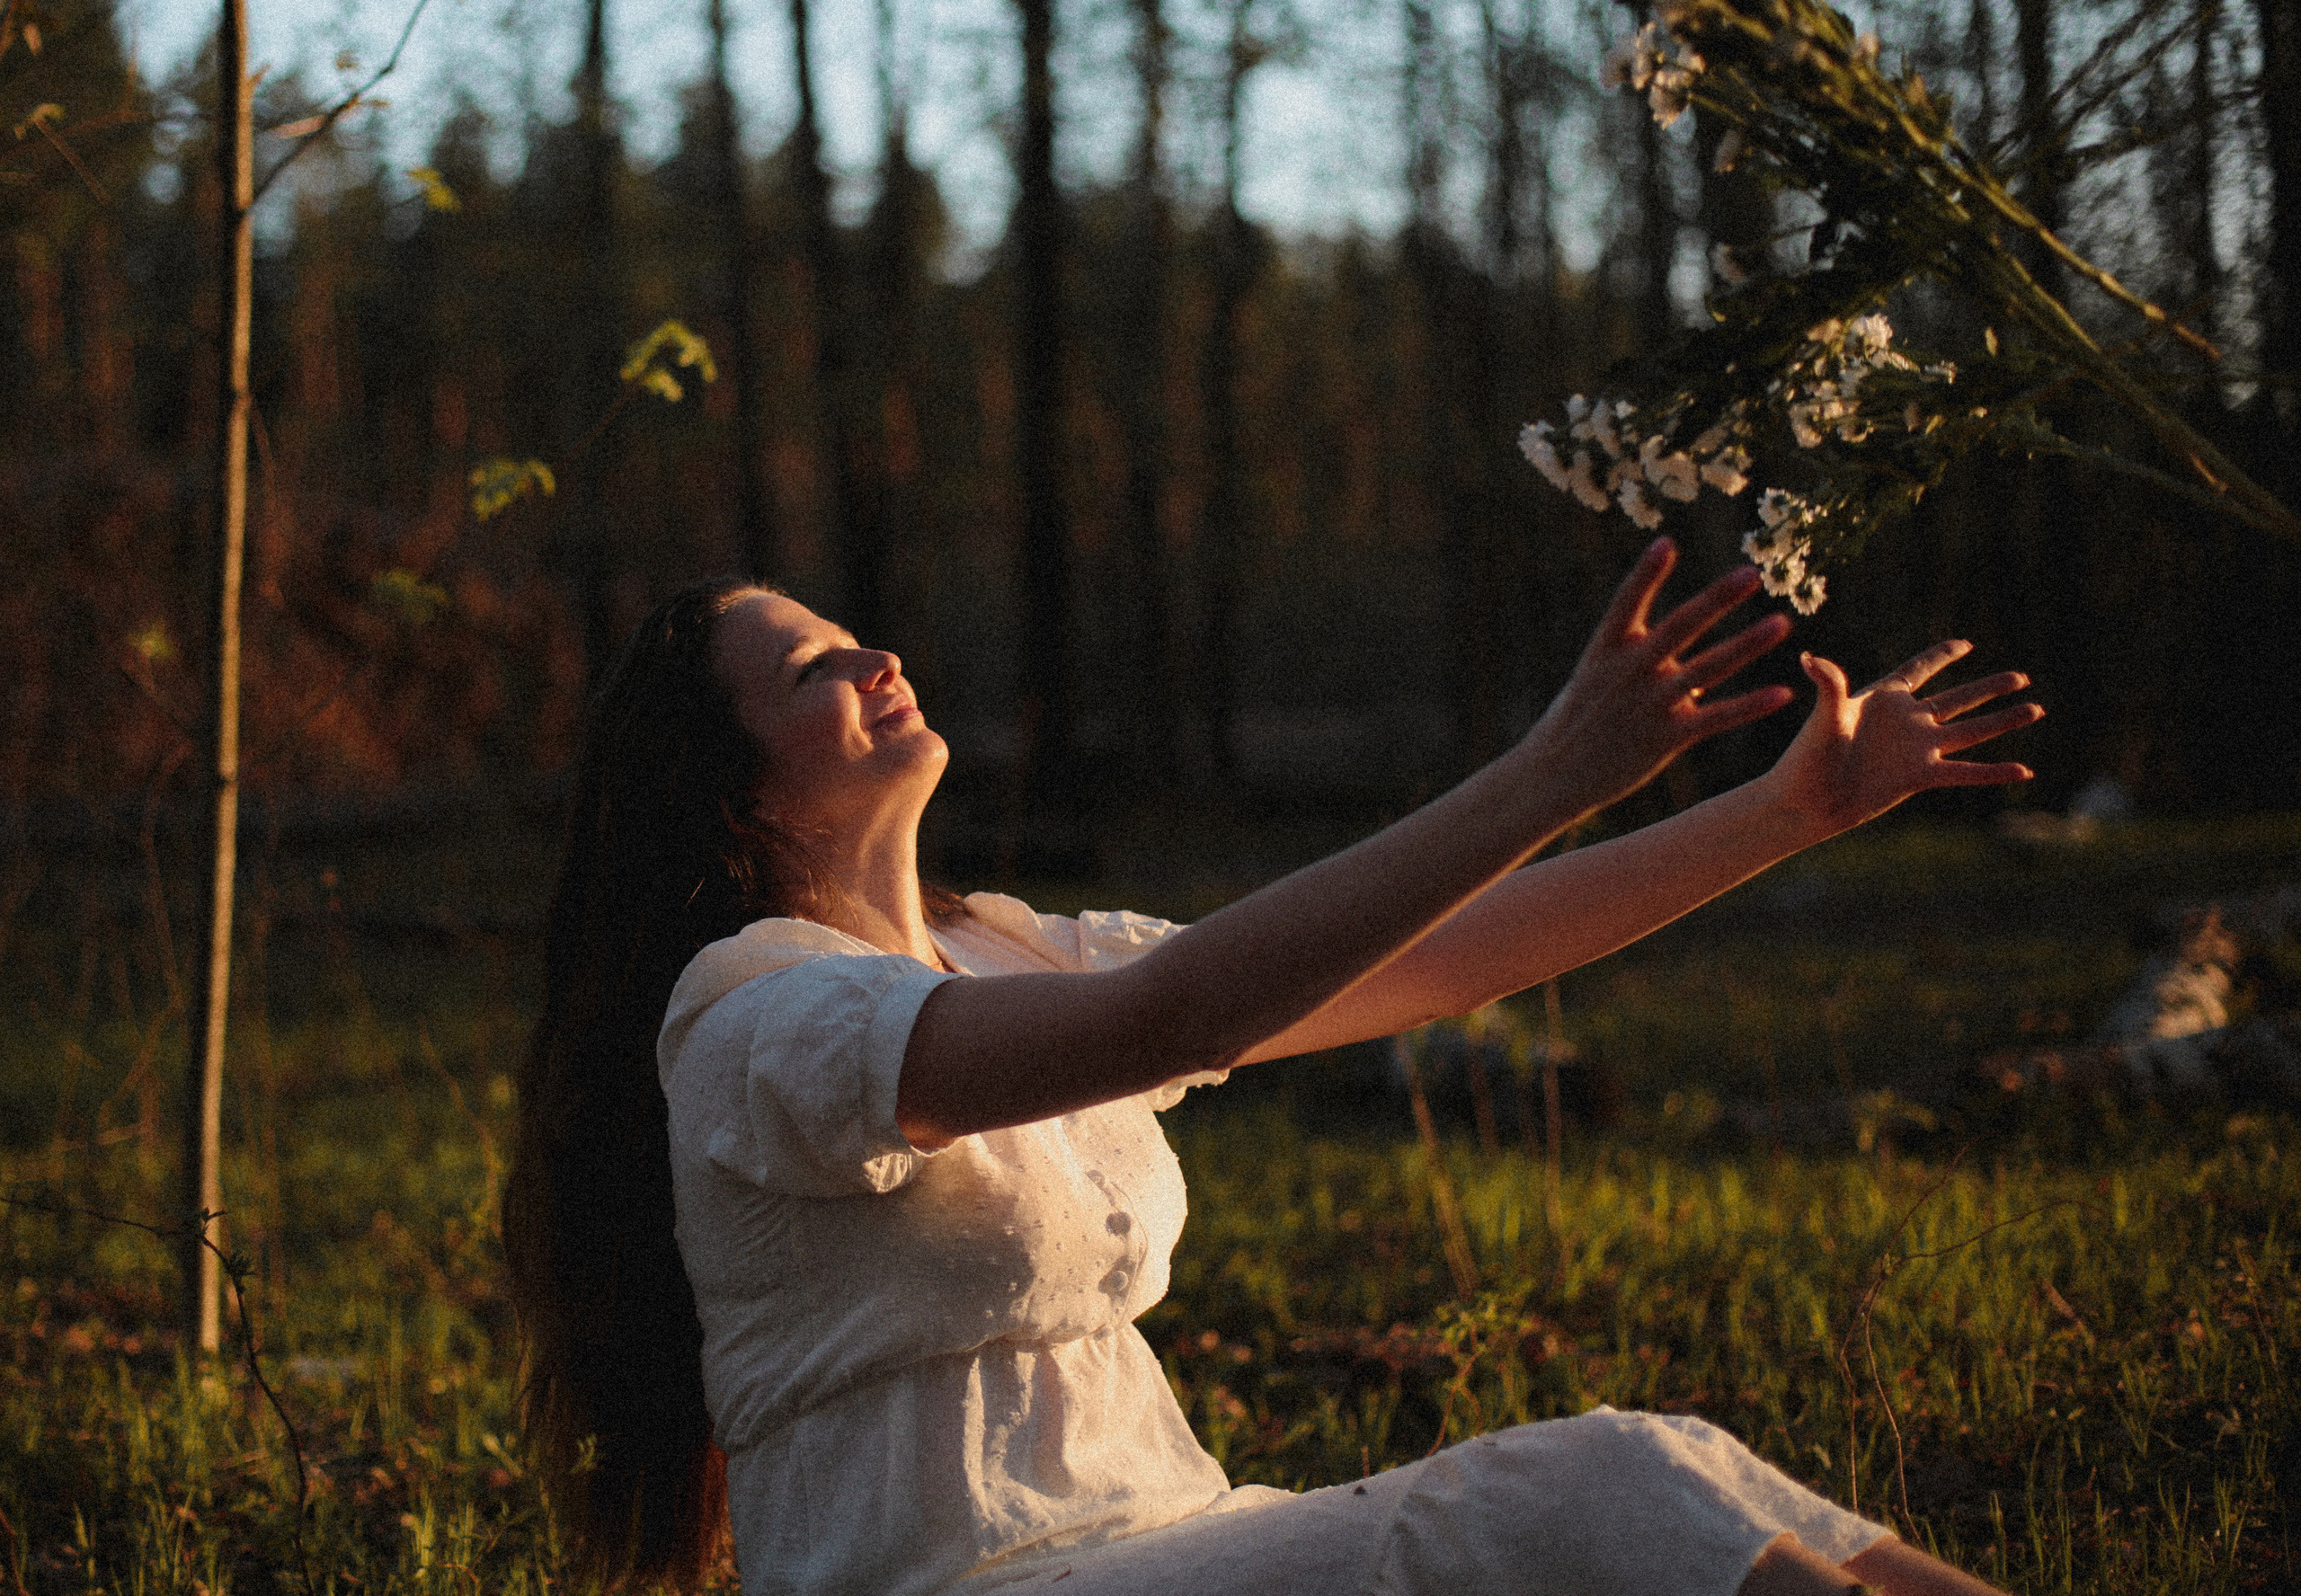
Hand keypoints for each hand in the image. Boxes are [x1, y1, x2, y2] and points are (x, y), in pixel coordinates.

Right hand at [1521, 537, 1795, 812]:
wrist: (1554, 773)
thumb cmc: (1575, 721)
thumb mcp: (1595, 680)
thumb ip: (1642, 664)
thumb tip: (1690, 666)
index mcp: (1606, 650)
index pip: (1627, 602)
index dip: (1646, 573)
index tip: (1666, 543)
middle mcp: (1630, 671)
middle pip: (1680, 627)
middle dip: (1717, 599)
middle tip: (1751, 573)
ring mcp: (1650, 703)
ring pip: (1708, 668)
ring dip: (1747, 644)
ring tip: (1782, 623)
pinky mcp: (1666, 737)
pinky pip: (1717, 718)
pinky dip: (1750, 705)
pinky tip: (1782, 693)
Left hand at [1768, 639, 2041, 836]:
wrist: (1808, 803)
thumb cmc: (1808, 758)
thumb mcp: (1823, 717)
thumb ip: (1829, 685)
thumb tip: (1810, 659)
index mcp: (1882, 698)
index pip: (1918, 670)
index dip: (1941, 656)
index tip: (1966, 643)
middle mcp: (1906, 721)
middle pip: (1957, 698)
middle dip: (1989, 687)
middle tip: (2022, 676)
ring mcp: (1916, 749)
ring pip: (1970, 730)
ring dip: (2003, 720)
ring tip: (2036, 709)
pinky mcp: (1920, 776)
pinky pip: (1964, 772)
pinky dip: (1993, 771)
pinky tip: (2024, 770)